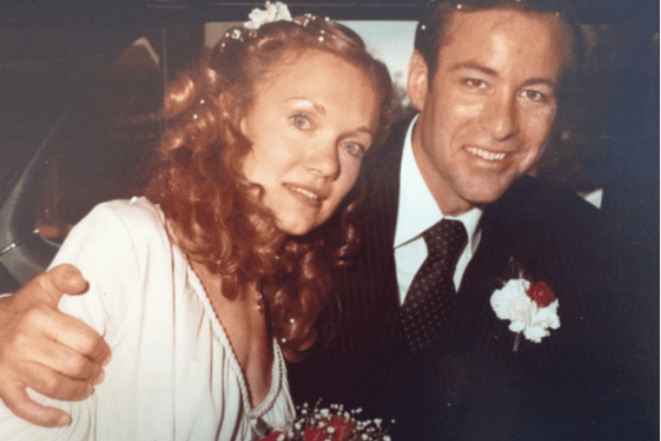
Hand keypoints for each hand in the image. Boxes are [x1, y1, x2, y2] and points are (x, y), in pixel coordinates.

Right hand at [0, 264, 110, 426]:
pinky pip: (23, 406)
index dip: (100, 349)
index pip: (83, 339)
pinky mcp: (3, 384)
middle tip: (99, 372)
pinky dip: (44, 416)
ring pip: (53, 386)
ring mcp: (13, 366)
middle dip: (92, 371)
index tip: (105, 354)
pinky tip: (63, 418)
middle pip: (71, 364)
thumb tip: (82, 282)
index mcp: (39, 317)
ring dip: (77, 391)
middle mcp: (25, 342)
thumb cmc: (22, 308)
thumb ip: (65, 277)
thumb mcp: (43, 286)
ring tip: (88, 388)